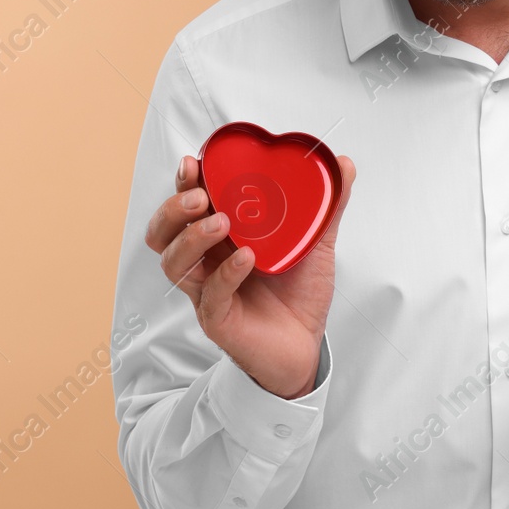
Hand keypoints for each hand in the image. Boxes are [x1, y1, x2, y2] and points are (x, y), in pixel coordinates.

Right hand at [145, 151, 355, 399]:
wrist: (308, 347)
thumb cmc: (299, 294)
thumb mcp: (315, 242)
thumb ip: (326, 205)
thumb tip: (344, 164)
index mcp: (221, 238)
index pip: (187, 207)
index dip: (184, 183)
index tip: (194, 162)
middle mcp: (206, 262)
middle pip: (164, 233)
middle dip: (174, 209)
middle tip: (200, 196)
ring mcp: (207, 292)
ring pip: (174, 263)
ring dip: (193, 237)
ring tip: (222, 222)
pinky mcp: (219, 319)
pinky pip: (211, 294)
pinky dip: (227, 272)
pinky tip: (246, 258)